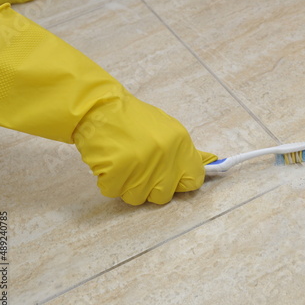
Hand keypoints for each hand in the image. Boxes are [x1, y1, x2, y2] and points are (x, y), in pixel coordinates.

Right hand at [73, 88, 216, 204]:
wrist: (98, 106)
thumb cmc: (132, 117)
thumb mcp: (166, 128)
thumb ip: (182, 151)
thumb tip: (206, 163)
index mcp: (180, 145)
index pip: (194, 180)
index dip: (181, 182)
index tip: (172, 179)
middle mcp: (165, 159)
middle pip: (164, 195)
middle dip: (151, 187)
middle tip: (140, 170)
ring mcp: (140, 170)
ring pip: (137, 198)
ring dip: (128, 186)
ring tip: (122, 164)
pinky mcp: (116, 175)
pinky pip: (113, 192)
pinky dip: (109, 181)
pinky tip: (109, 163)